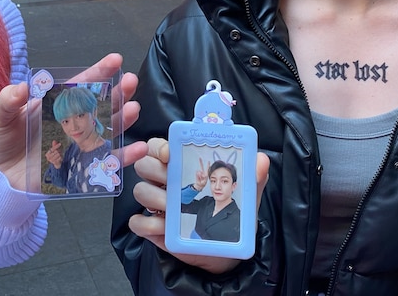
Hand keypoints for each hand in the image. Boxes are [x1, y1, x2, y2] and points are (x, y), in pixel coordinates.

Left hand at [0, 53, 147, 191]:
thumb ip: (8, 102)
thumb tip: (21, 88)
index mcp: (54, 106)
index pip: (80, 86)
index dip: (98, 73)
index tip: (115, 60)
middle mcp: (70, 123)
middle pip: (99, 106)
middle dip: (116, 93)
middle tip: (131, 82)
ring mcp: (76, 146)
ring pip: (106, 131)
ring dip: (122, 120)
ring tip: (133, 109)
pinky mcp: (78, 169)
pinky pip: (104, 163)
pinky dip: (122, 157)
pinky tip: (137, 148)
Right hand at [128, 138, 270, 273]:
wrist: (225, 251)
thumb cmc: (230, 213)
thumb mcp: (245, 194)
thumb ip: (253, 176)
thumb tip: (261, 159)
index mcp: (181, 166)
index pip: (157, 146)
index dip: (158, 146)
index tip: (169, 154)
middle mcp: (164, 181)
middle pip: (144, 164)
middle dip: (154, 170)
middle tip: (172, 182)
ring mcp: (156, 204)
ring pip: (140, 191)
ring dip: (154, 197)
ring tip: (173, 208)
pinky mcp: (152, 228)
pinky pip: (137, 222)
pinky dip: (147, 223)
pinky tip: (164, 228)